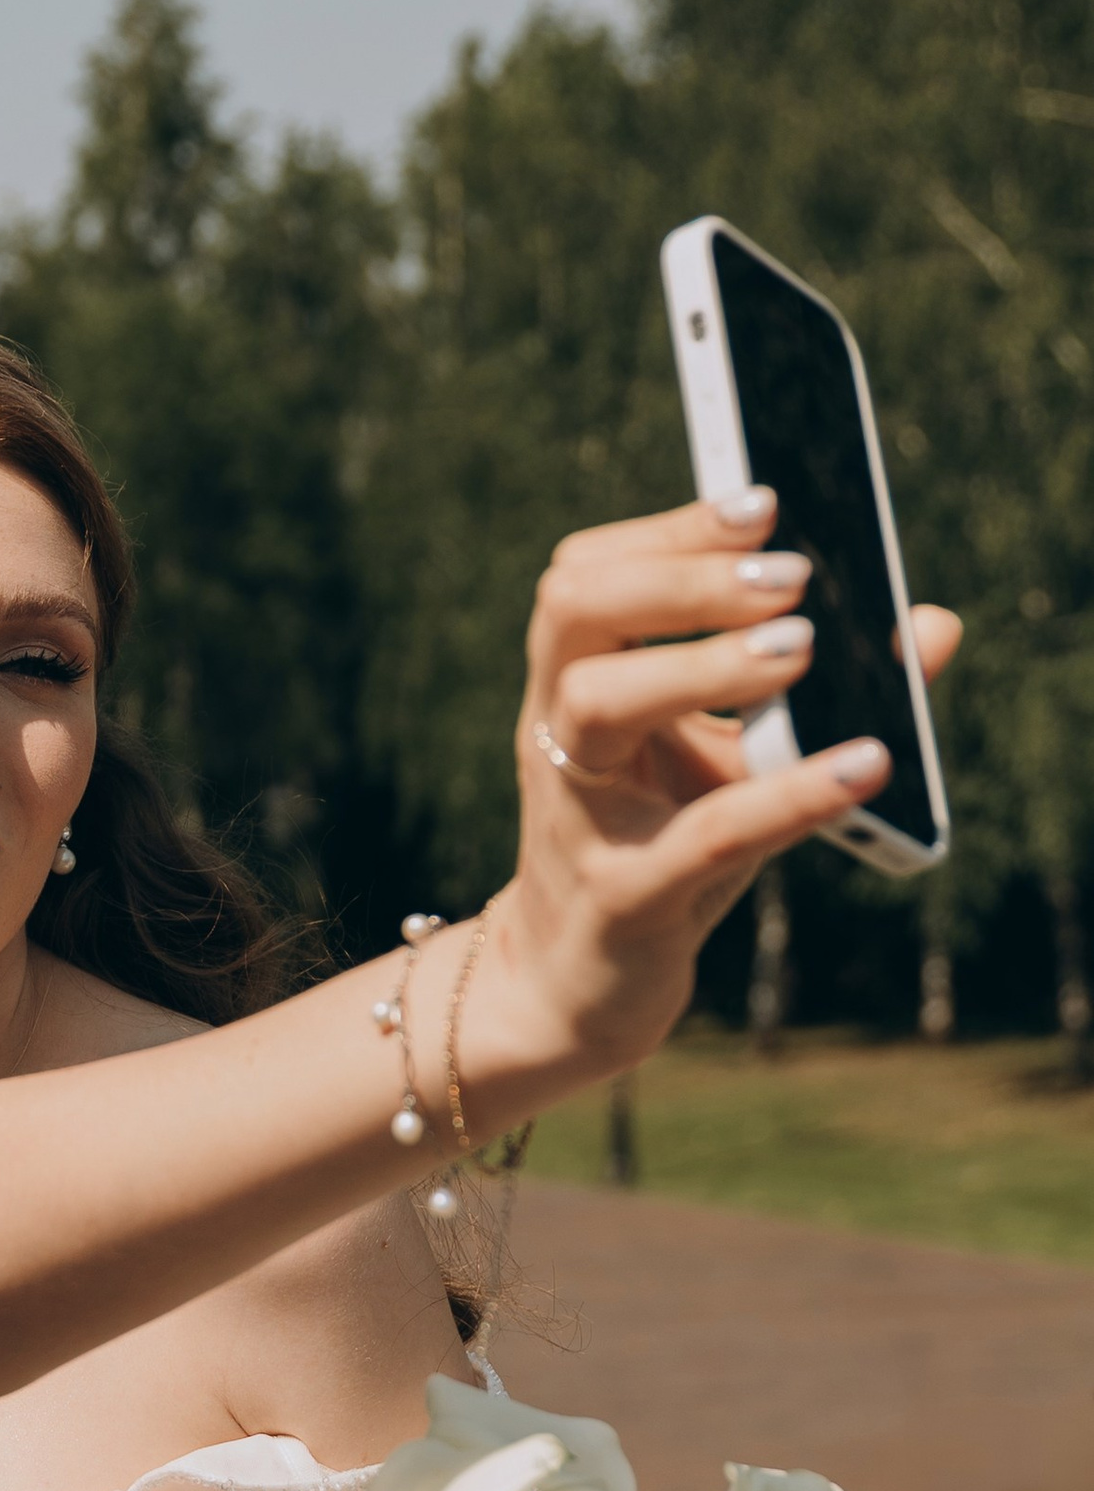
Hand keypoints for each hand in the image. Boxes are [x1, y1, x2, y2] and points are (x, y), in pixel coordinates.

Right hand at [470, 488, 961, 1098]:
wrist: (578, 986)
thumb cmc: (658, 850)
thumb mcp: (730, 762)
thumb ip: (820, 693)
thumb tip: (933, 625)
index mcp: (572, 688)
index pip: (585, 576)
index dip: (667, 530)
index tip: (764, 504)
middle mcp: (557, 737)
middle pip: (573, 614)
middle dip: (680, 576)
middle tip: (790, 576)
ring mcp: (580, 815)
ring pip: (600, 705)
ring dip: (702, 663)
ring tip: (802, 649)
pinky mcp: (623, 897)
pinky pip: (702, 837)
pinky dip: (789, 795)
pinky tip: (866, 766)